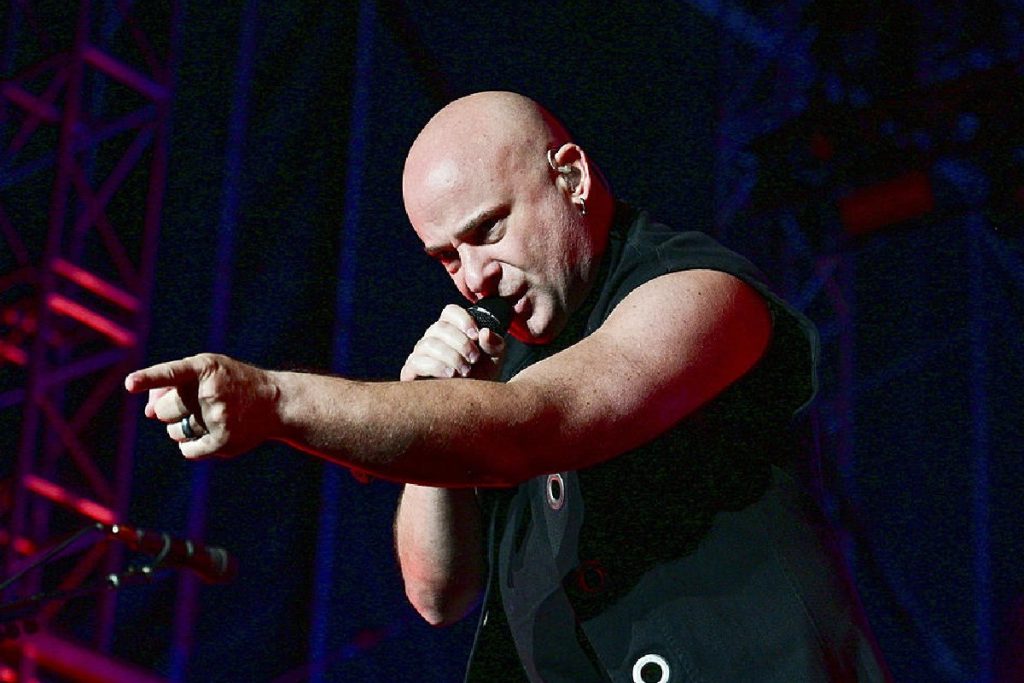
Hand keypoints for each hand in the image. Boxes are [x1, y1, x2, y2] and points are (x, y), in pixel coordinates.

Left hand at [124, 353, 280, 458]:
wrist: (275, 402)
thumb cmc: (232, 383)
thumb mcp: (208, 371)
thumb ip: (172, 383)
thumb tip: (148, 412)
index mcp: (205, 368)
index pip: (171, 373)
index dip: (148, 378)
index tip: (129, 384)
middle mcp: (211, 391)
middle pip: (164, 410)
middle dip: (172, 411)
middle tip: (197, 405)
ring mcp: (217, 417)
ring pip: (173, 432)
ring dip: (183, 429)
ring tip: (210, 418)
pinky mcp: (223, 440)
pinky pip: (187, 450)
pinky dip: (193, 446)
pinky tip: (212, 435)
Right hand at [399, 304, 505, 381]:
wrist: (471, 403)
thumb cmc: (483, 376)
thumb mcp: (494, 359)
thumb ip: (494, 344)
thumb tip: (485, 332)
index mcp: (452, 329)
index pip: (450, 311)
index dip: (463, 319)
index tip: (476, 335)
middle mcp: (433, 337)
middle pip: (440, 327)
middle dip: (461, 343)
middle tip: (474, 359)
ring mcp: (420, 354)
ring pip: (429, 344)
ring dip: (451, 356)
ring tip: (466, 371)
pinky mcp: (411, 371)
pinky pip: (417, 362)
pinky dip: (436, 367)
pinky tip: (451, 375)